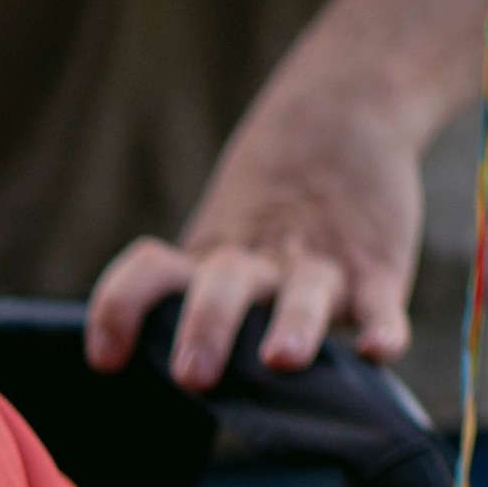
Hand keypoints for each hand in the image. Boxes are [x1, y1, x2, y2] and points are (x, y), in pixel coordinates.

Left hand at [84, 49, 424, 393]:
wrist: (347, 110)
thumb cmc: (269, 205)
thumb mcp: (220, 237)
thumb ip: (188, 295)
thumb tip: (136, 374)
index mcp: (208, 258)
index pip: (150, 273)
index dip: (120, 309)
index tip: (103, 359)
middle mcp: (257, 264)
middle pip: (222, 287)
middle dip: (206, 328)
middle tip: (192, 375)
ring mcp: (320, 268)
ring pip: (302, 296)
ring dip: (292, 327)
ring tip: (282, 359)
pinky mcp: (377, 273)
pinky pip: (382, 306)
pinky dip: (384, 328)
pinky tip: (378, 350)